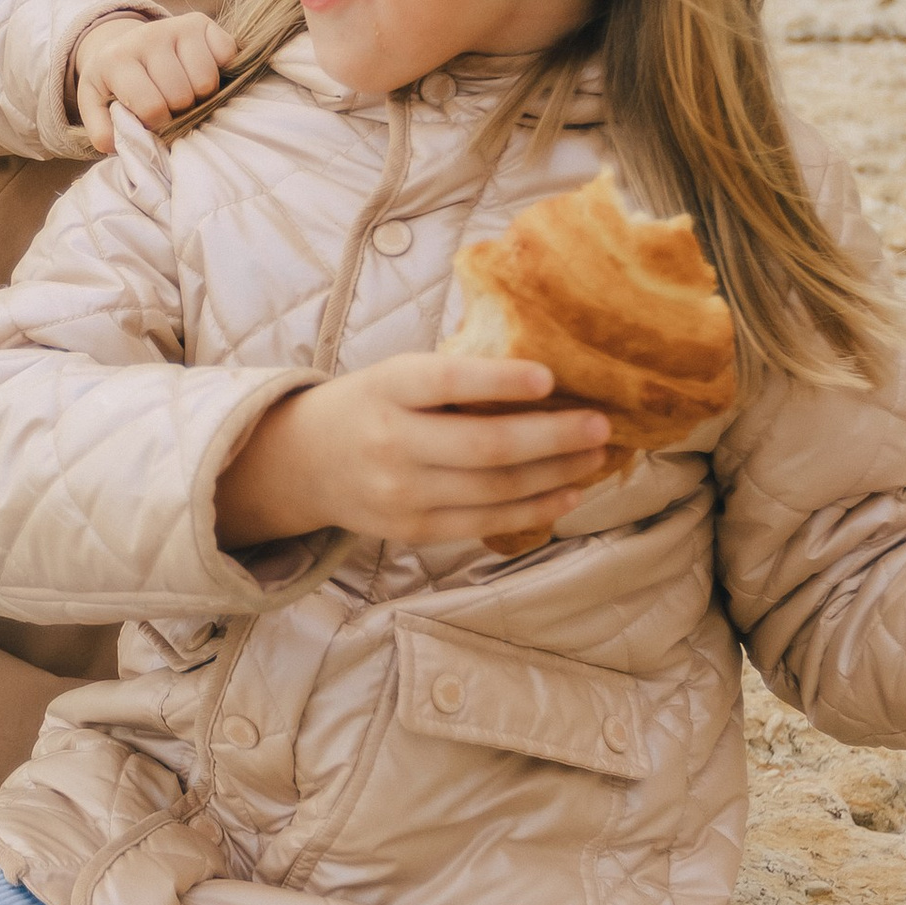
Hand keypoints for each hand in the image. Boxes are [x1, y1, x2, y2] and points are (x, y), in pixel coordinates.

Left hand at [73, 10, 236, 149]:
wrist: (126, 44)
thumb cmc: (115, 83)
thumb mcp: (96, 105)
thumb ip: (101, 130)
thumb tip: (117, 144)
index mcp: (116, 60)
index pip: (152, 107)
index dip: (158, 124)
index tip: (153, 121)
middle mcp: (147, 36)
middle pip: (182, 96)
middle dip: (180, 111)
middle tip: (170, 107)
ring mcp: (176, 26)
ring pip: (207, 81)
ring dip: (201, 96)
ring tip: (185, 93)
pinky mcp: (200, 22)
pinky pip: (227, 55)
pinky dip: (221, 71)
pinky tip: (200, 74)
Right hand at [216, 355, 613, 552]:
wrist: (304, 462)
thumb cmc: (370, 404)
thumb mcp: (395, 374)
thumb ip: (453, 377)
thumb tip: (546, 374)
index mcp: (387, 388)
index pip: (447, 381)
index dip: (499, 381)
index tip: (549, 375)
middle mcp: (392, 443)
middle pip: (485, 447)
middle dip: (553, 437)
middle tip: (601, 425)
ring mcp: (402, 494)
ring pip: (494, 490)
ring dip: (556, 475)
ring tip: (595, 457)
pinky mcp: (413, 529)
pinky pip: (484, 522)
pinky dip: (533, 509)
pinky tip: (568, 493)